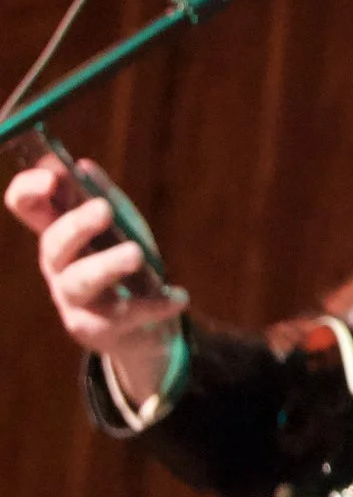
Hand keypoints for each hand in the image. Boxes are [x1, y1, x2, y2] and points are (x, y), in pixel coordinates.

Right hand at [5, 159, 187, 401]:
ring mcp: (75, 302)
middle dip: (75, 225)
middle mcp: (59, 268)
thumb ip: (100, 198)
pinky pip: (126, 315)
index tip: (50, 178)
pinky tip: (179, 297)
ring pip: (80, 283)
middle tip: (104, 208)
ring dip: (107, 265)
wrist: (143, 330)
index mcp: (59, 236)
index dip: (29, 191)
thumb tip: (82, 166)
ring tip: (136, 253)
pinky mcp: (100, 330)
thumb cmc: (126, 270)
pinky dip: (156, 303)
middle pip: (53, 245)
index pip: (27, 209)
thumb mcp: (116, 229)